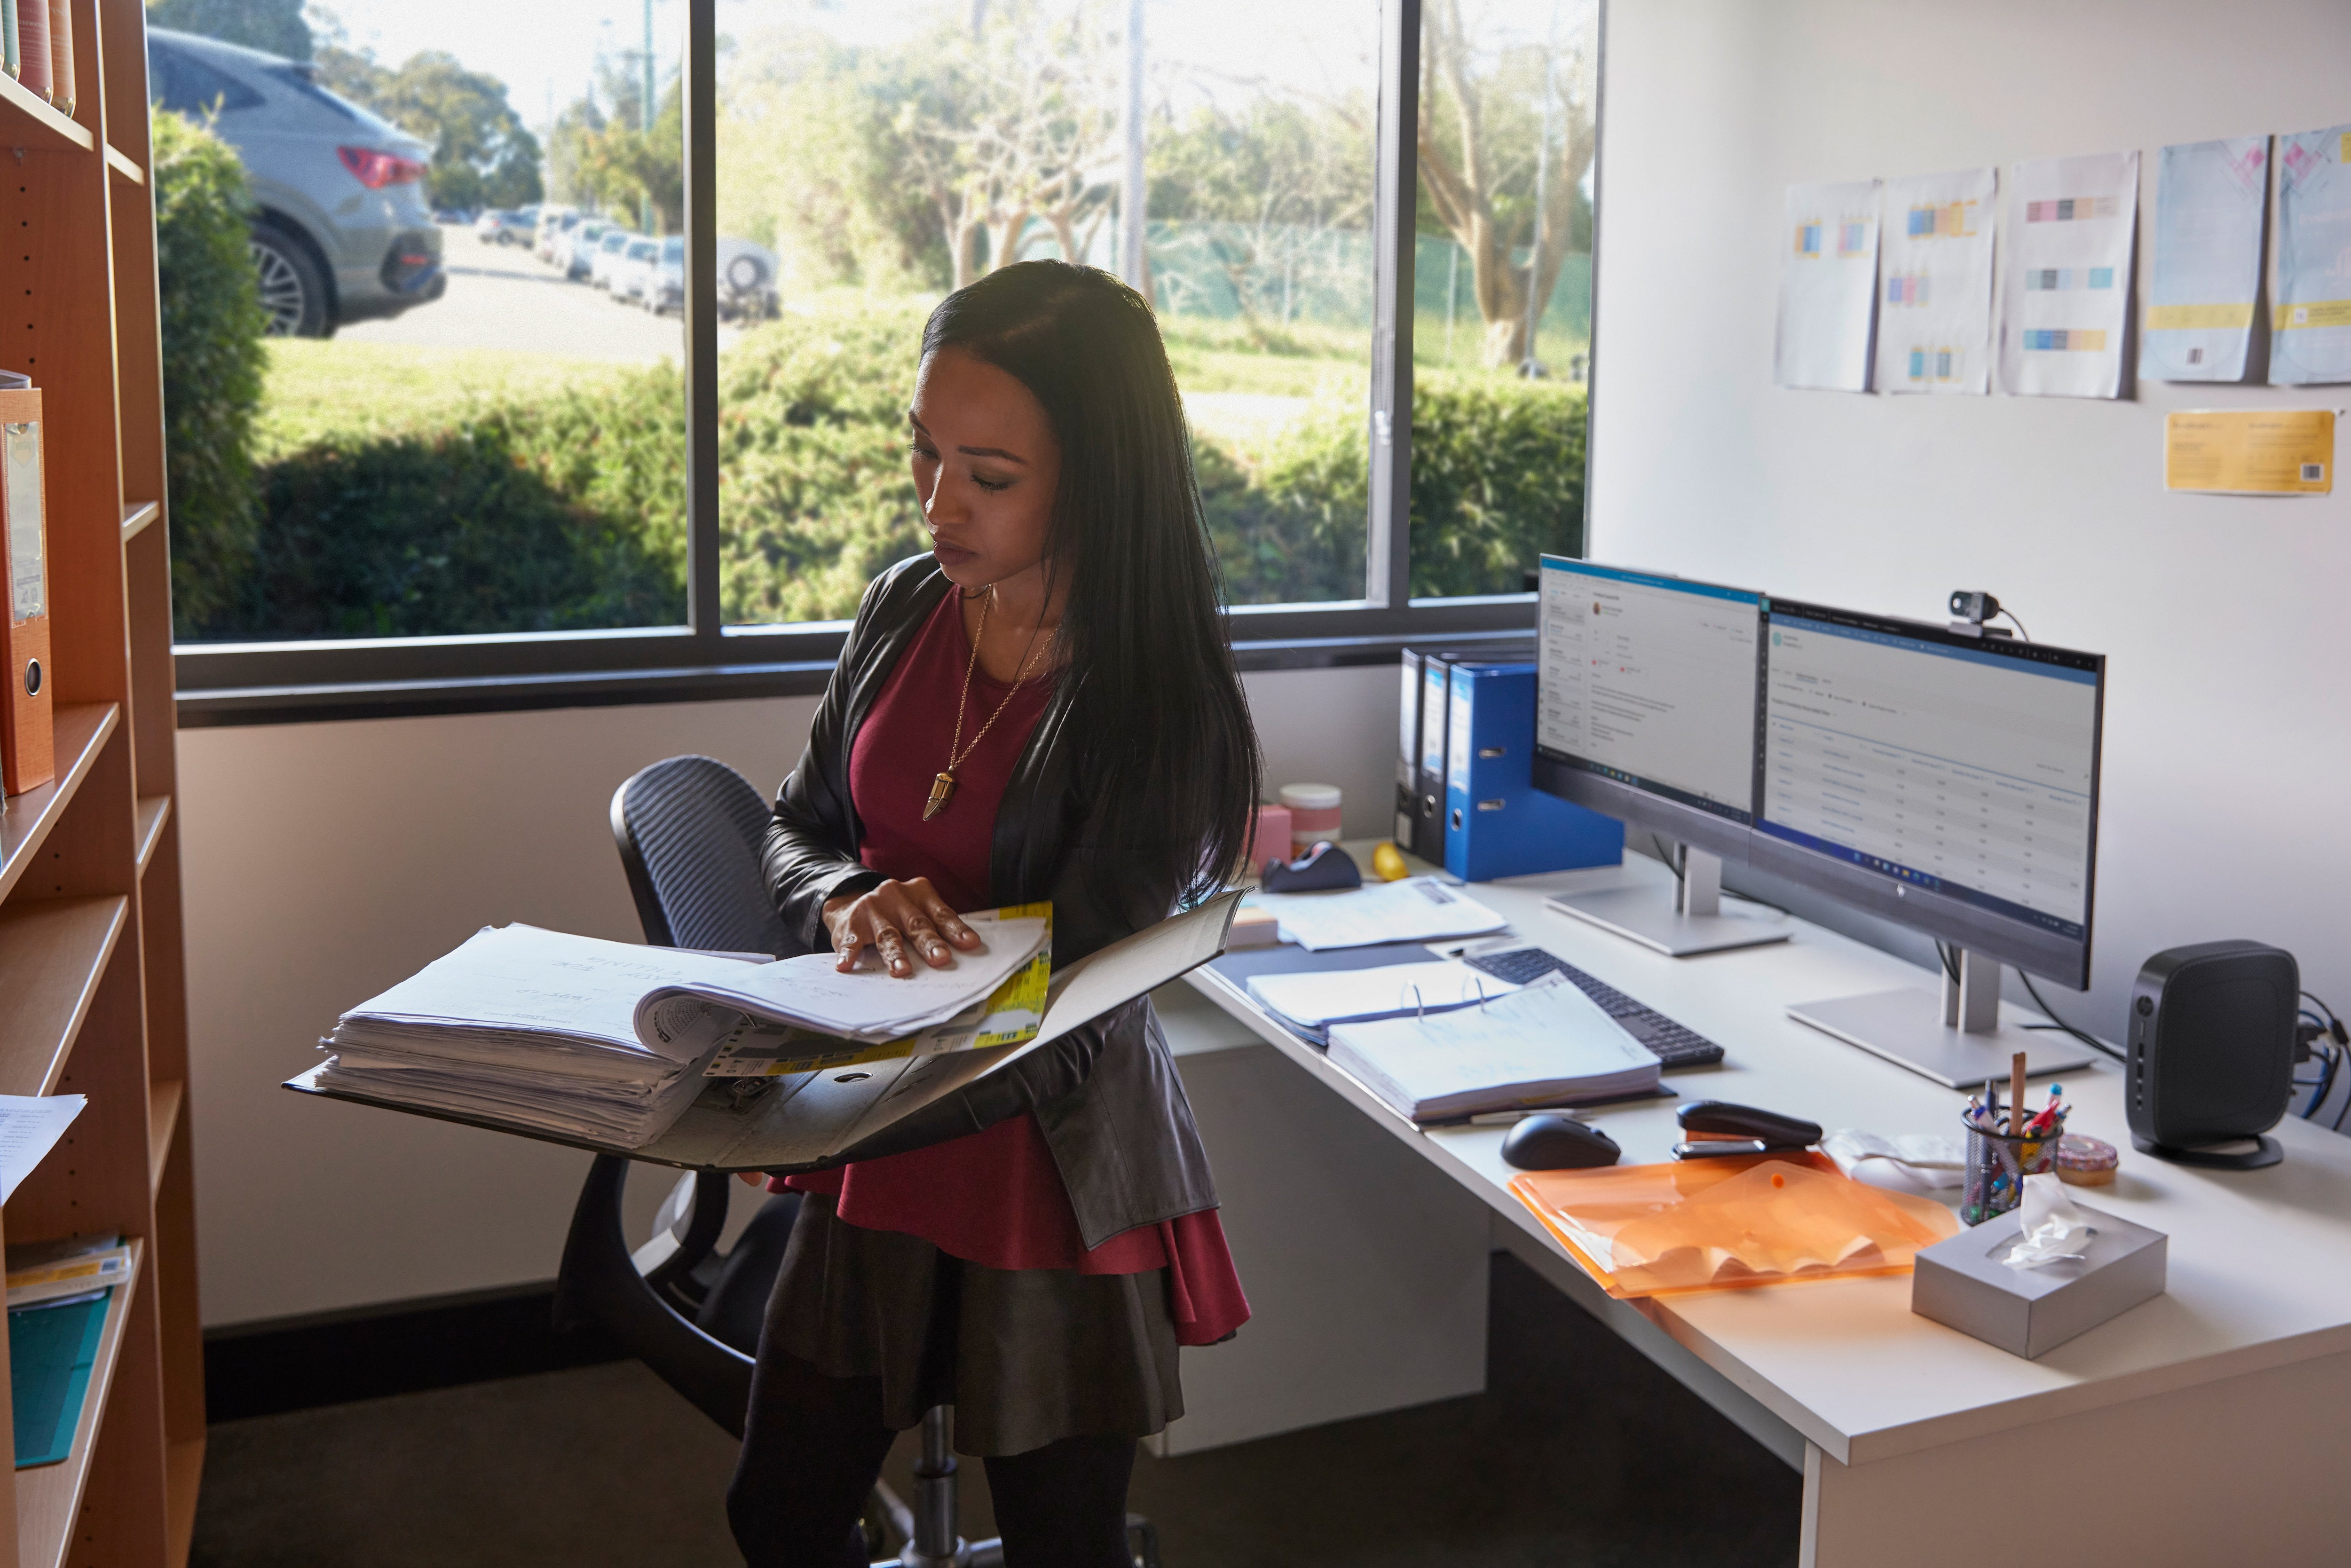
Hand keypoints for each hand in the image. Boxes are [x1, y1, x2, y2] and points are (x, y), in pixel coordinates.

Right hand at [821, 876, 981, 977]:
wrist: (851, 904)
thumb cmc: (896, 914)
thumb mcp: (917, 912)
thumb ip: (935, 928)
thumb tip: (964, 952)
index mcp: (919, 892)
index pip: (941, 913)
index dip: (955, 929)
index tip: (970, 943)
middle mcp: (896, 895)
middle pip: (916, 923)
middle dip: (929, 942)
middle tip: (941, 958)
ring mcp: (872, 907)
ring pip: (887, 934)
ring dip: (895, 954)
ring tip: (902, 970)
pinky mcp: (851, 922)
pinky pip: (852, 940)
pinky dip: (849, 954)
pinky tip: (846, 966)